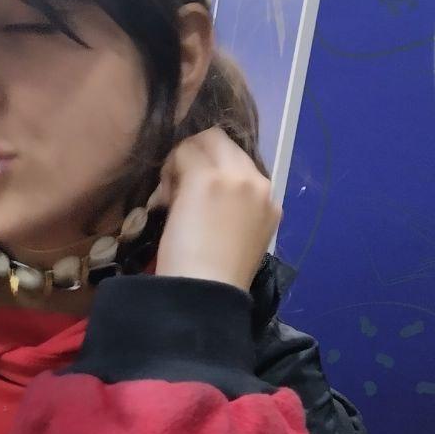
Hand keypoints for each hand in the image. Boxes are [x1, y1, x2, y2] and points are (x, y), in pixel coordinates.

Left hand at [152, 127, 279, 290]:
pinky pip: (183, 152)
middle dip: (197, 158)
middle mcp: (257, 183)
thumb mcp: (239, 240)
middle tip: (177, 189)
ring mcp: (233, 177)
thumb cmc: (218, 279)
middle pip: (223, 143)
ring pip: (204, 141)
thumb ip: (232, 212)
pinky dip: (169, 168)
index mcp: (270, 203)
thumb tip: (205, 196)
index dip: (213, 171)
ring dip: (182, 160)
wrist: (208, 293)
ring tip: (170, 195)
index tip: (195, 197)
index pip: (240, 164)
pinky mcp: (205, 177)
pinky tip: (164, 198)